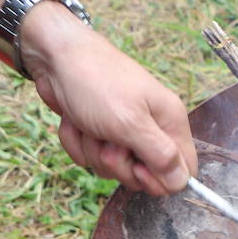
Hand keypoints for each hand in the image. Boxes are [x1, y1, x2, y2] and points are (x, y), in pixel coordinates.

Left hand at [21, 2, 197, 195]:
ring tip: (87, 123)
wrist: (54, 56)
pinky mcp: (98, 130)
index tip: (138, 168)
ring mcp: (123, 129)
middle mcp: (151, 127)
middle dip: (119, 163)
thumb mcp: (129, 122)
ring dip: (93, 150)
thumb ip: (159, 154)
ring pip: (113, 166)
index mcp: (170, 122)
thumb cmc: (96, 82)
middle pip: (145, 174)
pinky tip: (73, 121)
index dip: (160, 178)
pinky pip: (89, 155)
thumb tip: (182, 182)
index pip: (183, 170)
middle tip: (108, 141)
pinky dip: (76, 142)